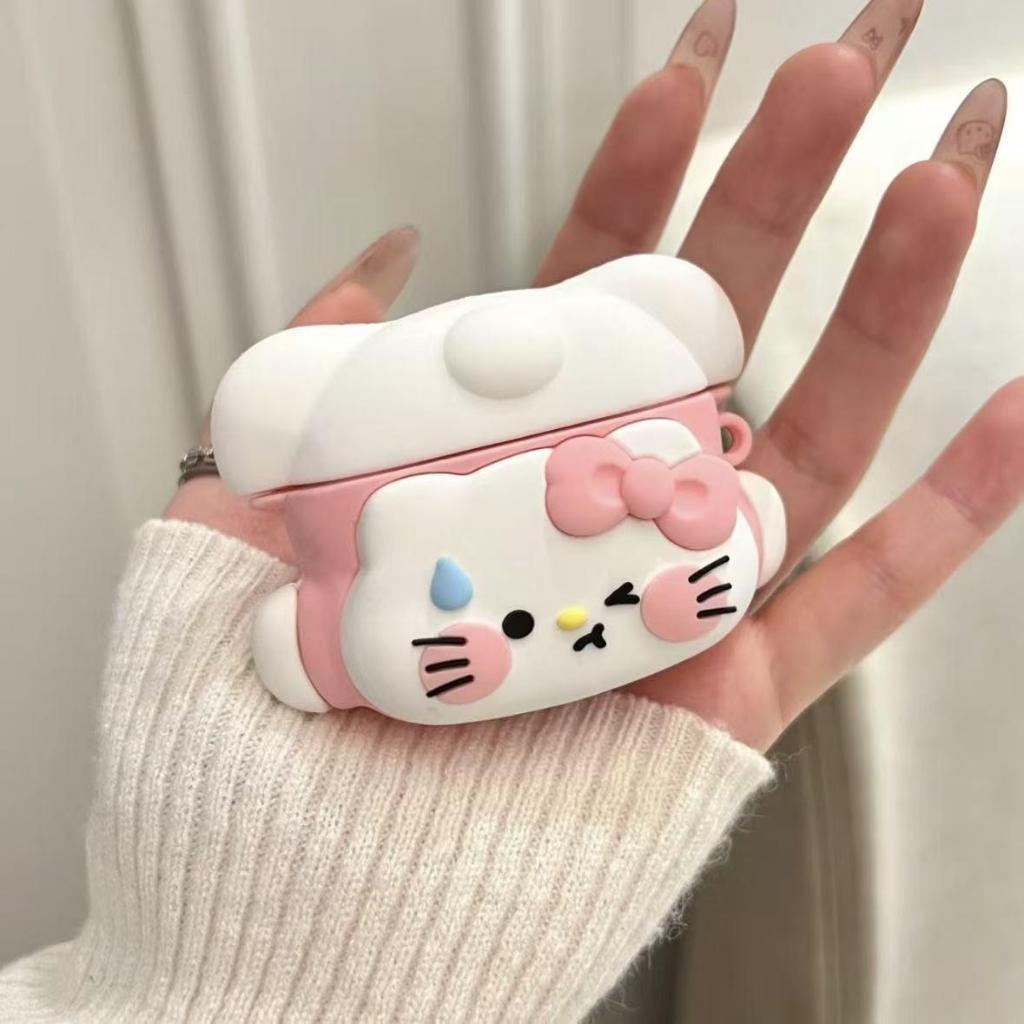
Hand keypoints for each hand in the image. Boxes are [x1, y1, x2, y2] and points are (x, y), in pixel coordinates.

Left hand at [168, 0, 1023, 752]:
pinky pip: (862, 597)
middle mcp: (603, 512)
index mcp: (509, 462)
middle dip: (779, 194)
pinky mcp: (732, 691)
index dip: (639, 177)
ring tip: (938, 179)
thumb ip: (310, 375)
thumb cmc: (252, 728)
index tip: (685, 73)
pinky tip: (1010, 419)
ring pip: (809, 434)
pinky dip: (953, 514)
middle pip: (717, 335)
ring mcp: (677, 593)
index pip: (586, 293)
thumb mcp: (241, 510)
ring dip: (882, 307)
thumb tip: (381, 253)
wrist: (292, 895)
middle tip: (836, 72)